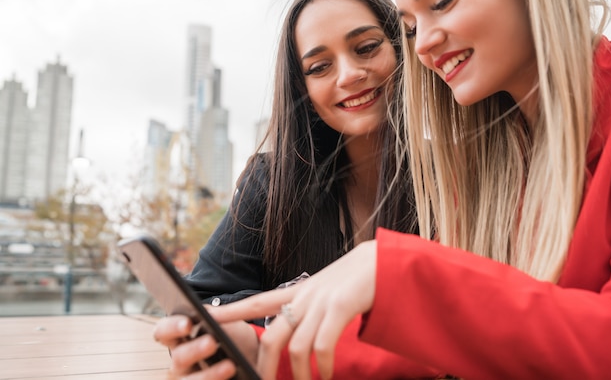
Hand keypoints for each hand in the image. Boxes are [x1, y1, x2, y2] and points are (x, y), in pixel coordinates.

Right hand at [153, 314, 257, 378]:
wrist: (251, 356)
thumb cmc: (232, 334)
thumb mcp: (225, 321)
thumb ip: (216, 315)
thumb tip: (209, 313)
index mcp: (179, 336)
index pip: (163, 331)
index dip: (172, 327)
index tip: (188, 324)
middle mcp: (179, 359)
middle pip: (178, 358)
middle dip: (194, 350)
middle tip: (211, 342)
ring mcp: (189, 378)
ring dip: (208, 374)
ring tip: (230, 366)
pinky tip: (231, 376)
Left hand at [211, 240, 377, 379]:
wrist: (384, 261)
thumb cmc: (356, 280)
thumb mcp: (326, 291)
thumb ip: (309, 308)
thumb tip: (297, 334)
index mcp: (298, 292)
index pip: (257, 301)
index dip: (231, 312)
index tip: (207, 318)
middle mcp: (305, 296)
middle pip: (272, 336)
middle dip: (265, 366)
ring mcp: (322, 301)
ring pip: (295, 346)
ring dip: (298, 375)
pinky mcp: (340, 306)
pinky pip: (322, 346)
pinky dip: (321, 368)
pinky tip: (325, 377)